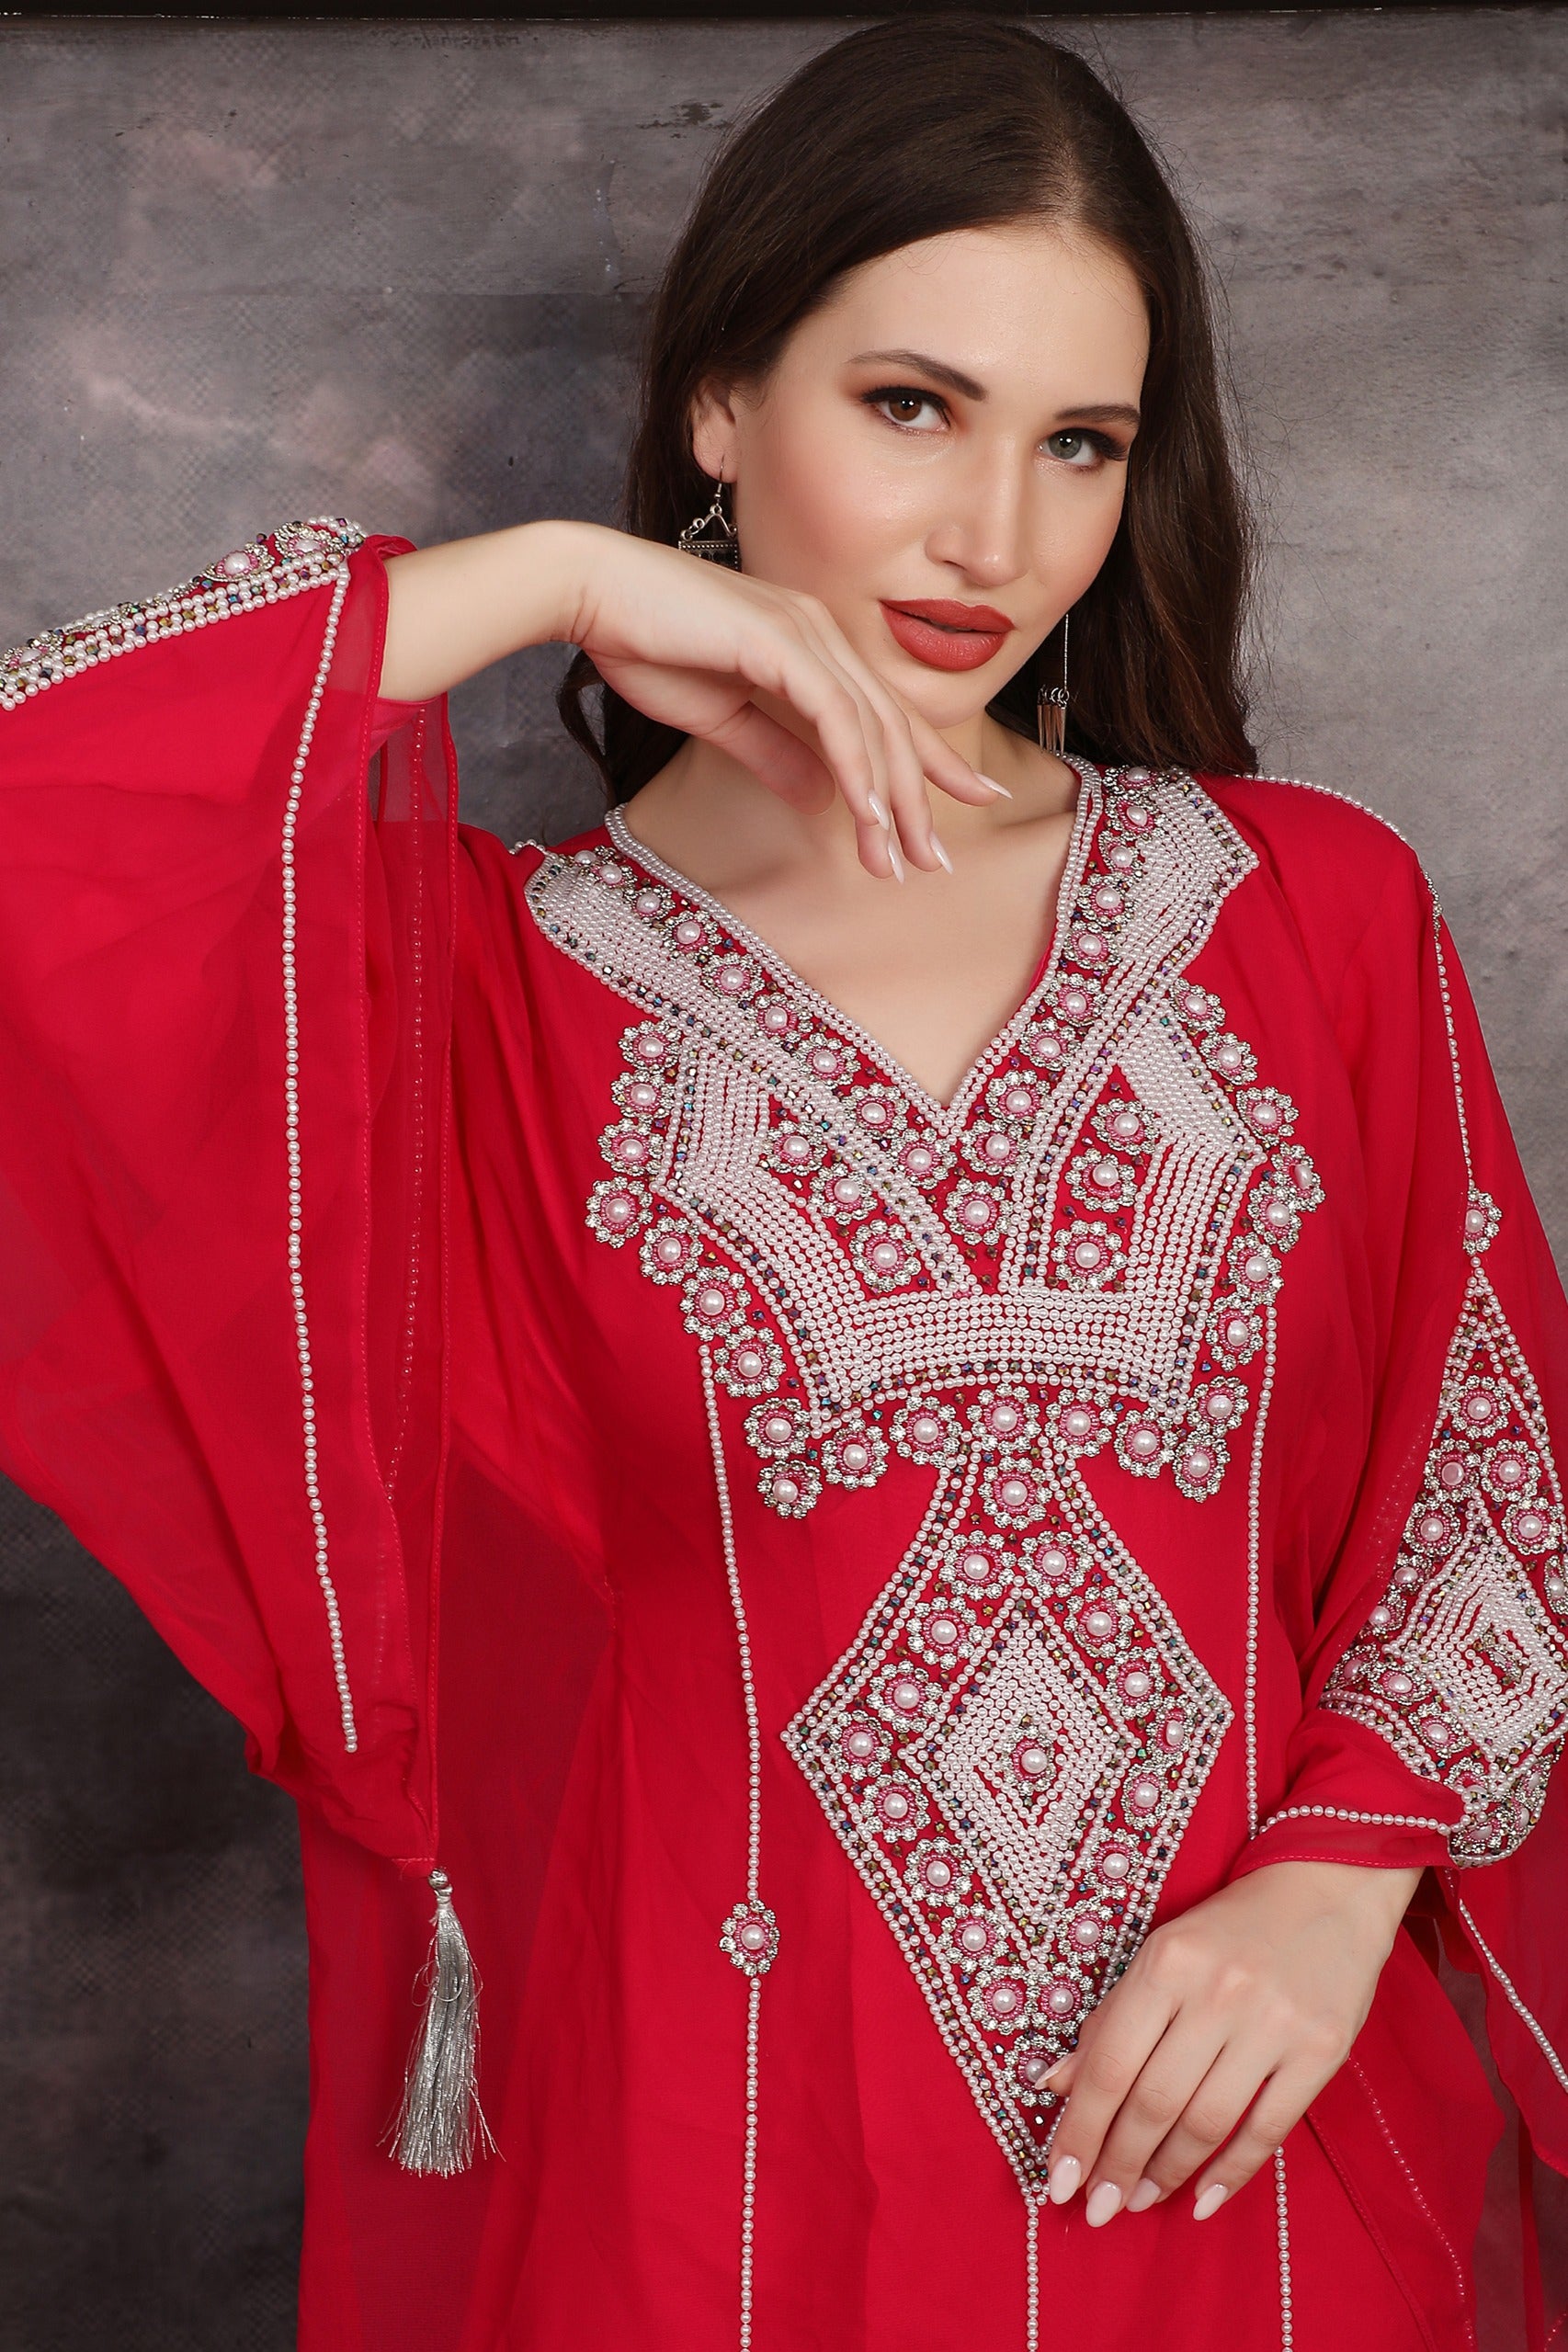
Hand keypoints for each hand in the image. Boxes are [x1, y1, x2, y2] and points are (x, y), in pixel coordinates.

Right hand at [560, 524, 999, 879]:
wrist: (591, 591)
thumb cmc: (646, 644)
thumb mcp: (721, 718)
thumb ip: (774, 754)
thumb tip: (822, 801)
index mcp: (813, 645)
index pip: (885, 713)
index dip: (930, 763)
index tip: (964, 807)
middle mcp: (822, 632)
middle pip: (893, 726)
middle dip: (919, 800)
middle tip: (934, 864)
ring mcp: (806, 632)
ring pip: (871, 726)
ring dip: (889, 800)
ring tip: (899, 860)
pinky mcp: (780, 641)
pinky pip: (834, 714)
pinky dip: (855, 767)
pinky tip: (866, 815)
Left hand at [1042, 1860, 1421, 2225]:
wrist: (1328, 1888)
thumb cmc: (1230, 1926)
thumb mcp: (1160, 1952)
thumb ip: (1109, 2019)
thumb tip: (1054, 2084)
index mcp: (1166, 1961)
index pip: (1110, 2064)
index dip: (1080, 2130)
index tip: (1057, 2180)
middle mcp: (1217, 1992)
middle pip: (1153, 2101)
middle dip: (1117, 2164)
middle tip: (1096, 2208)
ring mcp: (1273, 2023)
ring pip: (1205, 2122)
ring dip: (1166, 2174)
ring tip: (1139, 2200)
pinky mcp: (1320, 2051)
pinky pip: (1266, 2130)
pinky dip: (1230, 2173)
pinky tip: (1201, 2200)